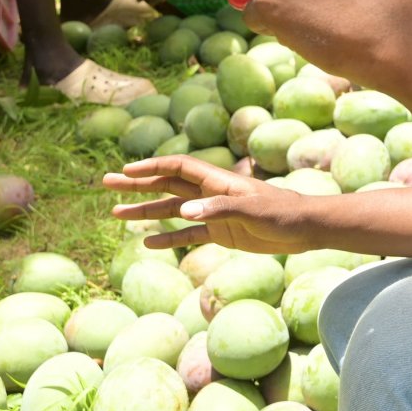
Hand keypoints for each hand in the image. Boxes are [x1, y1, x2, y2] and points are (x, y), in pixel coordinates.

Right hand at [105, 155, 312, 253]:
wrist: (304, 229)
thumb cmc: (281, 213)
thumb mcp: (251, 210)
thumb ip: (218, 209)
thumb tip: (182, 212)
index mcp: (217, 181)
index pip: (177, 168)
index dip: (151, 167)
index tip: (125, 171)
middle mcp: (211, 194)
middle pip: (167, 185)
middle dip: (138, 184)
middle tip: (107, 183)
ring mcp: (214, 213)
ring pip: (172, 210)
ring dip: (145, 211)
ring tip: (116, 214)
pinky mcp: (222, 233)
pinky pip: (188, 235)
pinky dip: (168, 238)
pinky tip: (148, 243)